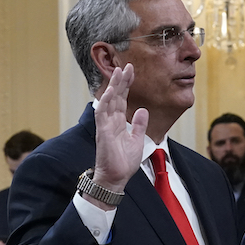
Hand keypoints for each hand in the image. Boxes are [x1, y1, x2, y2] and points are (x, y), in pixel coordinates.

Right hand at [90, 64, 146, 201]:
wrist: (116, 178)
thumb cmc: (123, 162)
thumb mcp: (136, 140)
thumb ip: (138, 125)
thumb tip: (142, 110)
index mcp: (118, 122)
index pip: (122, 99)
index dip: (126, 85)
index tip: (131, 71)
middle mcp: (110, 121)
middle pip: (116, 96)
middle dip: (121, 81)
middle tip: (127, 65)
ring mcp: (105, 125)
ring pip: (108, 101)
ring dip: (113, 87)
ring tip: (119, 72)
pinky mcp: (102, 132)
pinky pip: (102, 114)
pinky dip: (106, 102)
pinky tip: (110, 91)